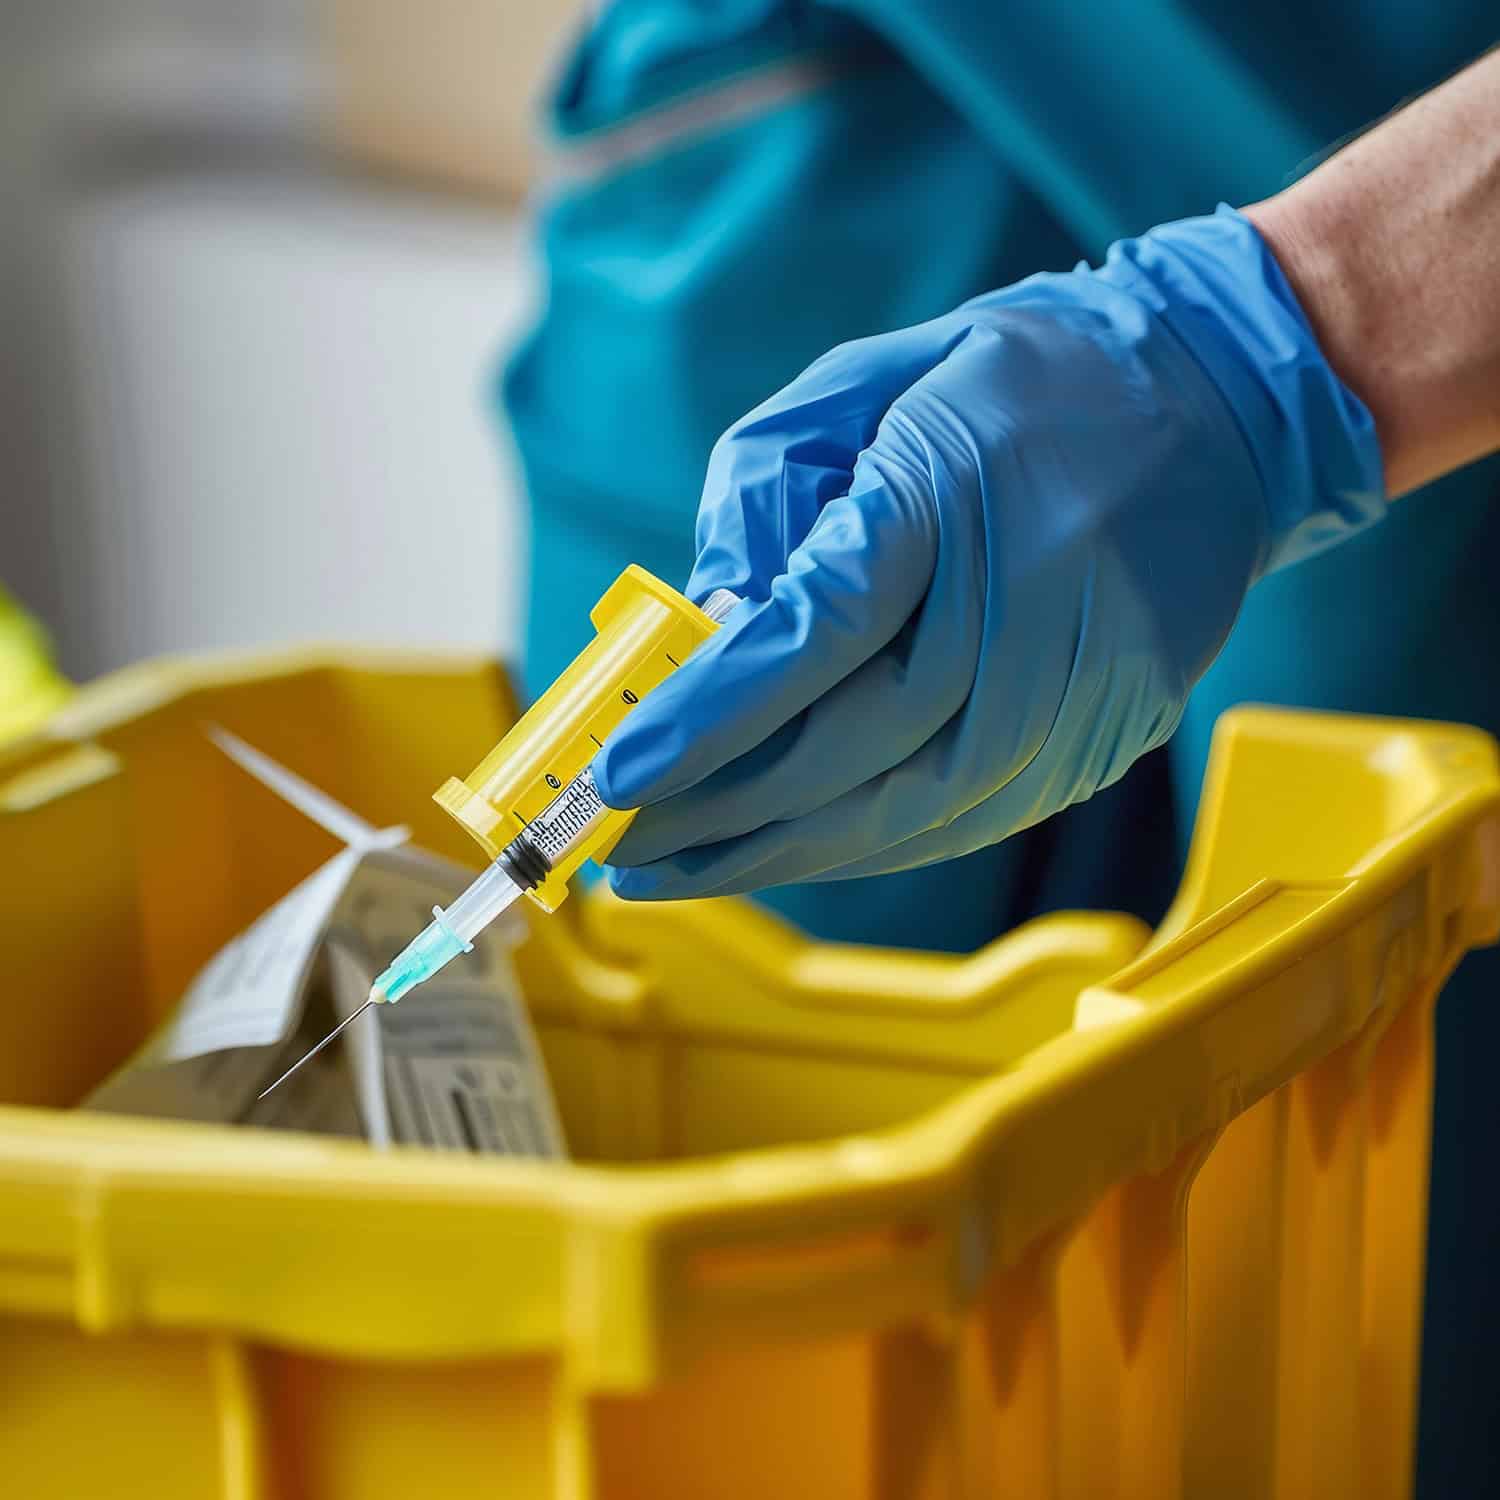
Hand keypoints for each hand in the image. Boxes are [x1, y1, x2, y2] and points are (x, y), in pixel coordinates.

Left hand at [592, 207, 1382, 898]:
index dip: (708, 720)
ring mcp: (1081, 685)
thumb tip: (708, 621)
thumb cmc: (1021, 380)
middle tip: (626, 848)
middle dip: (720, 813)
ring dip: (782, 855)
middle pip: (849, 747)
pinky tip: (794, 854)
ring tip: (688, 872)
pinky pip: (965, 821)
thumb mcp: (869, 381)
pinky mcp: (1107, 735)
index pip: (812, 634)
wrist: (1222, 406)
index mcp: (950, 492)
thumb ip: (769, 493)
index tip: (617, 779)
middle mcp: (1024, 603)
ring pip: (907, 811)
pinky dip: (867, 849)